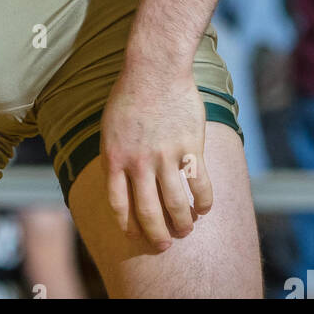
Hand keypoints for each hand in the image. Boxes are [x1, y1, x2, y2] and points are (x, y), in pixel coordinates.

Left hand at [100, 68, 211, 249]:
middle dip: (157, 235)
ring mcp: (165, 156)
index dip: (128, 225)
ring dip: (183, 223)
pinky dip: (204, 203)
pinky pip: (200, 185)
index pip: (118, 204)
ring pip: (176, 205)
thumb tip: (121, 181)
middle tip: (164, 244)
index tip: (135, 235)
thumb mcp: (110, 126)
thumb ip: (116, 155)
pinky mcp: (190, 148)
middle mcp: (138, 162)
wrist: (155, 68)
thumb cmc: (130, 94)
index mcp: (115, 157)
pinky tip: (204, 208)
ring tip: (186, 229)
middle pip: (148, 212)